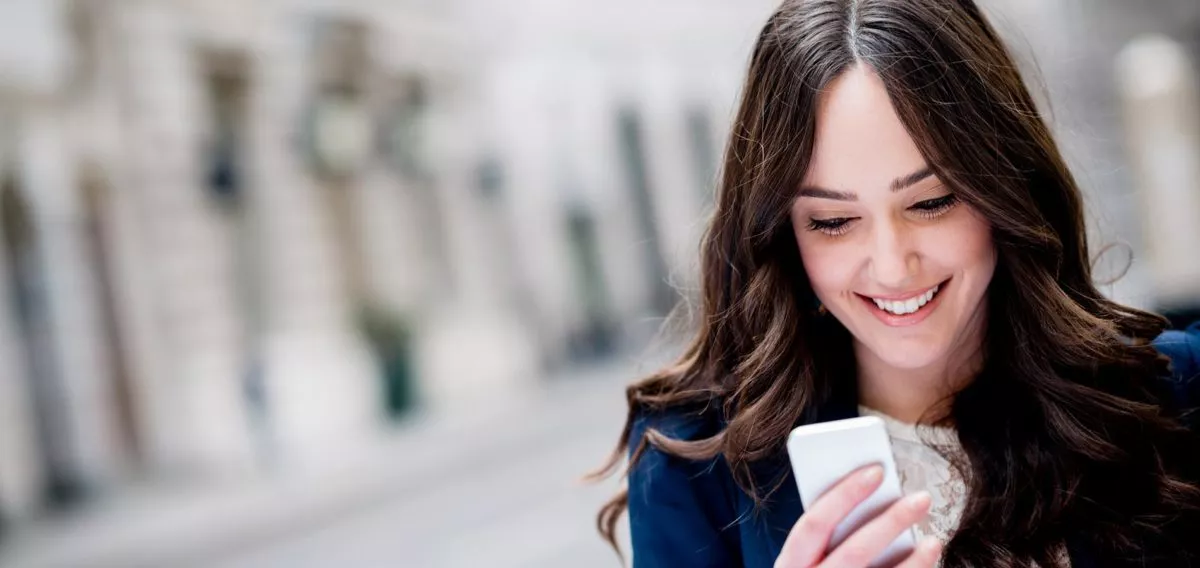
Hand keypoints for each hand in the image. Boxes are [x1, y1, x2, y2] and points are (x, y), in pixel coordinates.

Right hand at [774, 465, 942, 567]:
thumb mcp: (804, 559)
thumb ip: (825, 535)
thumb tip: (873, 497)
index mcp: (790, 563)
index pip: (814, 523)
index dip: (844, 494)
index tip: (876, 471)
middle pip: (855, 551)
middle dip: (891, 522)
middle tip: (921, 499)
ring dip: (913, 559)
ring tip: (933, 539)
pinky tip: (927, 558)